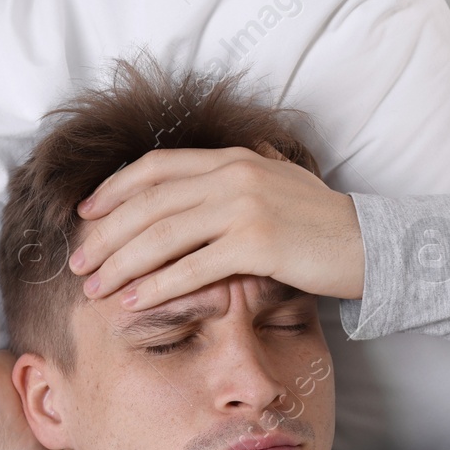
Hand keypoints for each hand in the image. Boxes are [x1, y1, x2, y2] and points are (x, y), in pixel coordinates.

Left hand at [67, 144, 364, 310]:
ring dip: (120, 264)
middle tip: (77, 261)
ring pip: (161, 236)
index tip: (84, 214)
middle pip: (148, 204)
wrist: (372, 245)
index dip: (113, 190)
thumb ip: (255, 165)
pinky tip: (132, 301)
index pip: (156, 168)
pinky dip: (156, 287)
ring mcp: (244, 208)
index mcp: (233, 158)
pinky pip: (191, 268)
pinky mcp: (256, 245)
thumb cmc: (326, 221)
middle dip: (105, 235)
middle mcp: (233, 176)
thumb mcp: (285, 179)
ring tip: (94, 287)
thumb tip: (245, 148)